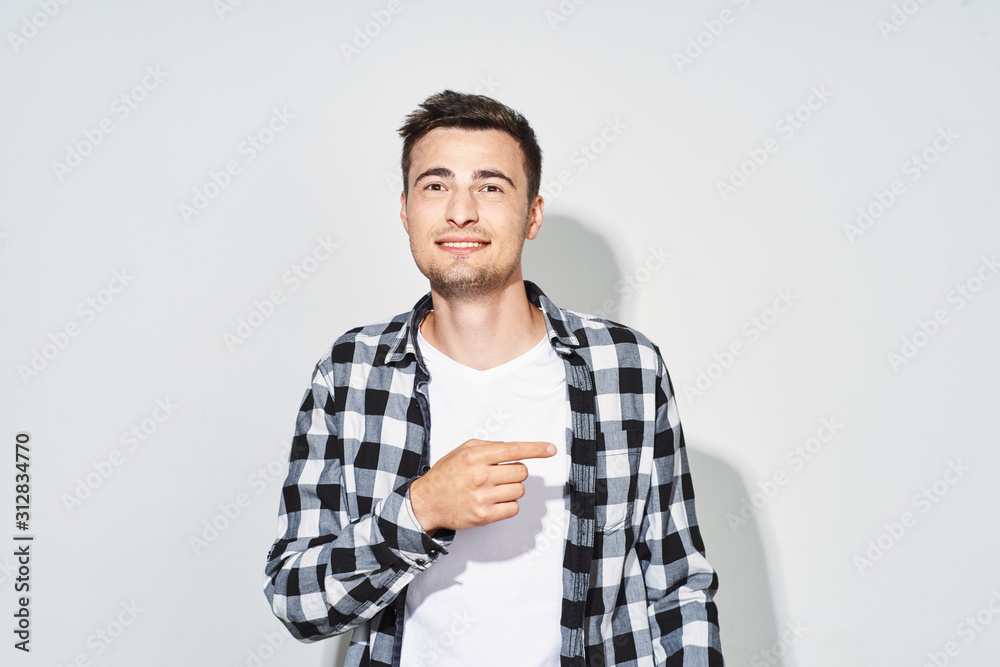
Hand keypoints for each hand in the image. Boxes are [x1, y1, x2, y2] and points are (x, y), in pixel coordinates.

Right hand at [409, 439, 556, 536]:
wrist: (427, 502)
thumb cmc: (446, 475)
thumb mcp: (463, 451)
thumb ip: (488, 446)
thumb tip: (513, 448)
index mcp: (475, 456)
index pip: (513, 450)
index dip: (536, 449)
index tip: (551, 449)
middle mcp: (480, 476)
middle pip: (521, 472)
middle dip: (517, 472)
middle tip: (502, 474)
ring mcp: (483, 497)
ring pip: (519, 490)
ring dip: (512, 488)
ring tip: (494, 489)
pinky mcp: (484, 515)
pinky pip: (513, 508)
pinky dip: (509, 504)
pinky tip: (495, 501)